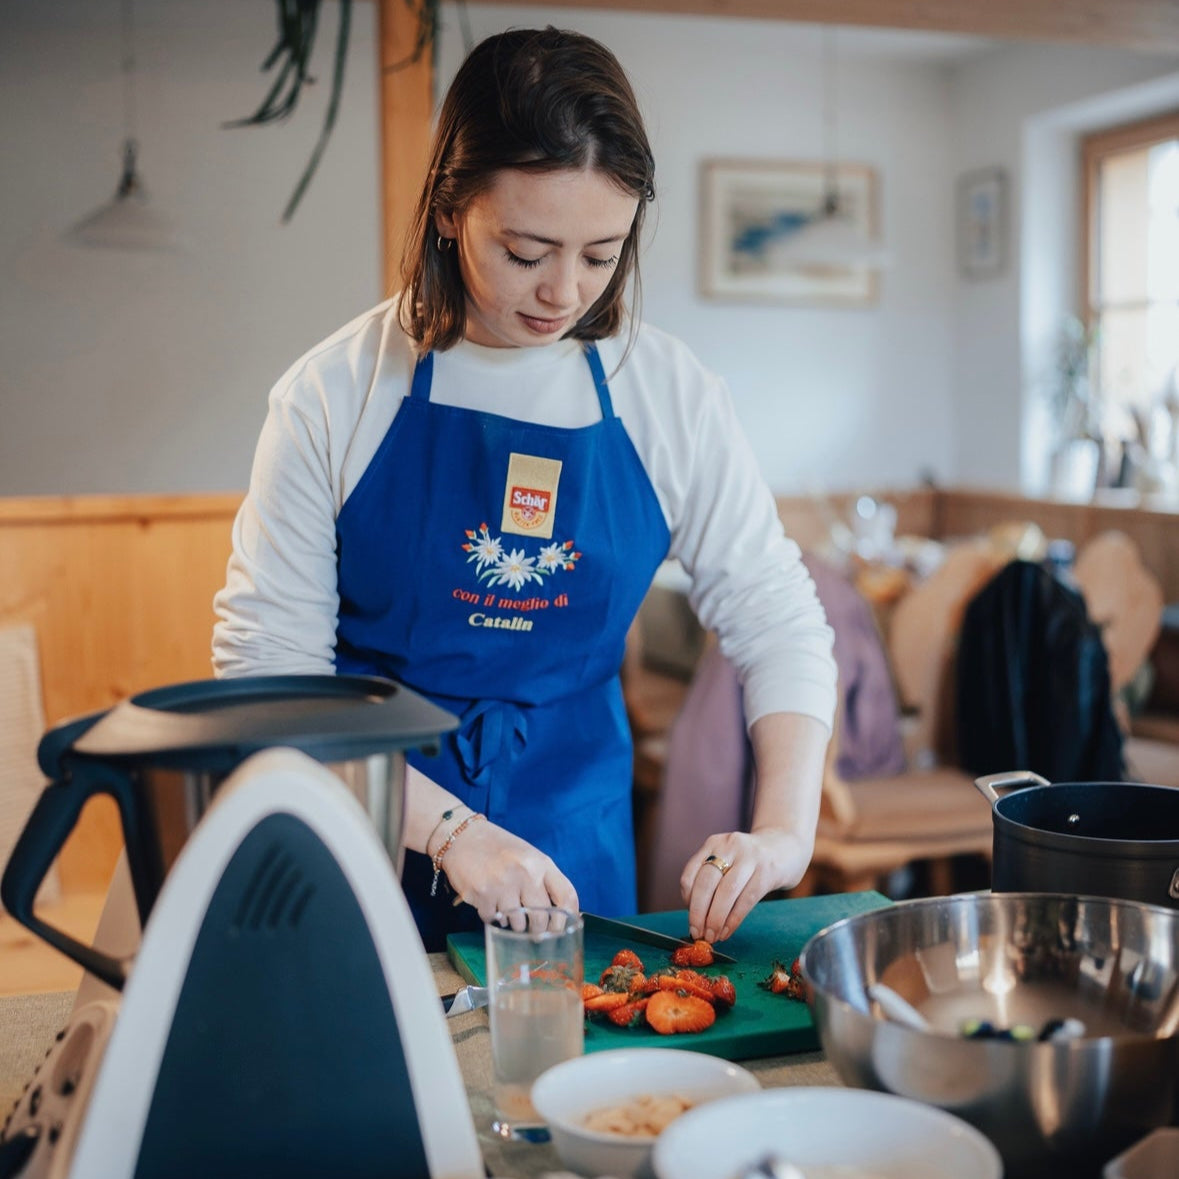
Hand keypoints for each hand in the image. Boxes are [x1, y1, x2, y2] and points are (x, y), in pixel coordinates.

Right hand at [441, 819, 578, 922]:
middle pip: (542, 919)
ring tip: (507, 910)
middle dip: (538, 930)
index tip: (561, 928)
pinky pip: (493, 920)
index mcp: (541, 863)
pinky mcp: (482, 895)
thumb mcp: (528, 856)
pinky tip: (490, 902)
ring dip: (514, 923)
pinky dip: (493, 917)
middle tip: (533, 931)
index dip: (568, 918)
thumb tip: (558, 914)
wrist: (463, 836)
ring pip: (518, 924)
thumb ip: (544, 880)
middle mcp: (525, 873)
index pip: (567, 896)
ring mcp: (503, 885)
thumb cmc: (499, 848)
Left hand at [680, 827, 810, 942]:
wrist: (787, 846)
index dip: (687, 900)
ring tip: (712, 936)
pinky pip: (746, 899)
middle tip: (697, 933)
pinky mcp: (768, 871)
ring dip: (716, 919)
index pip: (690, 873)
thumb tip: (697, 916)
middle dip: (698, 912)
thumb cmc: (751, 860)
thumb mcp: (727, 860)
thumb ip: (712, 880)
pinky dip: (734, 919)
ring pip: (726, 892)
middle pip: (706, 882)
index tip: (691, 918)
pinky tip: (728, 931)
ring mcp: (750, 857)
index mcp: (714, 843)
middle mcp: (730, 846)